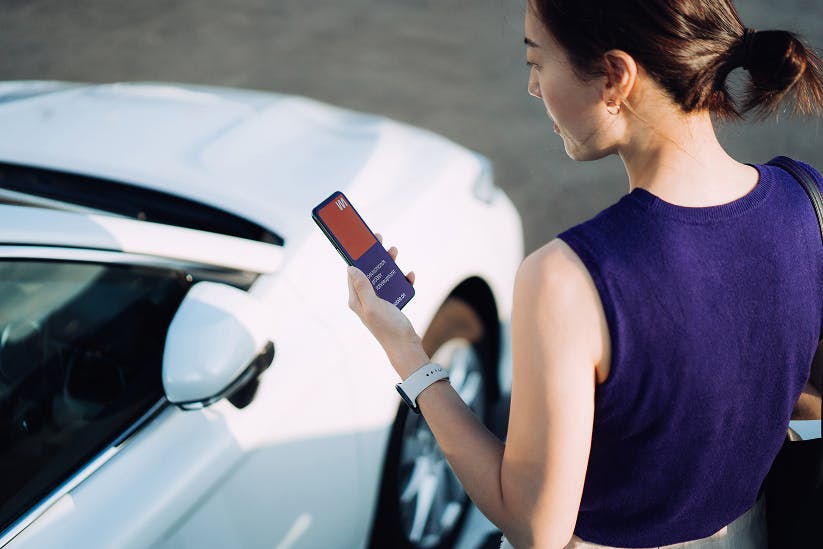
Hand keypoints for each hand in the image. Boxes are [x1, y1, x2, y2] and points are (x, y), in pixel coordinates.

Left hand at [347, 233, 429, 378]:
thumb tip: (351, 267)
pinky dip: (402, 279)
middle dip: (374, 256)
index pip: (353, 272)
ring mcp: (378, 300)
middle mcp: (365, 298)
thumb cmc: (387, 328)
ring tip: (395, 253)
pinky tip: (409, 275)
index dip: (357, 256)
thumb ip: (362, 287)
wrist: (405, 345)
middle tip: (381, 242)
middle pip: (368, 271)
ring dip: (389, 264)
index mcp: (356, 299)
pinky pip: (395, 286)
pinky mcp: (391, 303)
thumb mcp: (373, 306)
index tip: (362, 242)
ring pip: (382, 276)